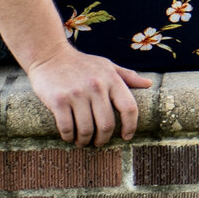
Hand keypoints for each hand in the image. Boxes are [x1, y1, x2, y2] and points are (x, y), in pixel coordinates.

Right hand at [26, 47, 149, 146]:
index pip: (129, 108)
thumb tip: (148, 84)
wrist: (49, 55)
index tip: (126, 136)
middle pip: (106, 124)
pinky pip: (66, 127)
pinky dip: (69, 136)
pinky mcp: (58, 100)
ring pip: (86, 129)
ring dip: (84, 141)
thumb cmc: (81, 63)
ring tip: (82, 141)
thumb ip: (126, 76)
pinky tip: (69, 136)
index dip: (131, 126)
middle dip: (103, 139)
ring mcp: (76, 94)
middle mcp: (96, 87)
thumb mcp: (106, 66)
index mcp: (111, 79)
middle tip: (98, 142)